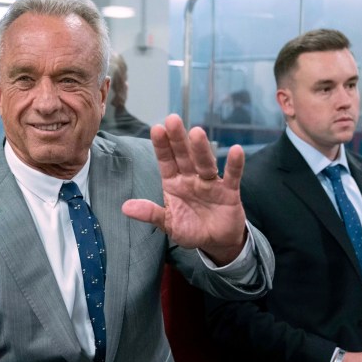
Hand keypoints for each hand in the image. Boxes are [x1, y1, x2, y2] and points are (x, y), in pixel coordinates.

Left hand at [121, 114, 246, 265]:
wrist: (215, 242)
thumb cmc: (190, 229)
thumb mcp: (168, 224)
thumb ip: (151, 214)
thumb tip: (125, 207)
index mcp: (174, 183)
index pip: (166, 161)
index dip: (162, 146)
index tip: (156, 129)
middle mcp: (191, 178)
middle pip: (184, 156)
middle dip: (178, 139)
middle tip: (172, 119)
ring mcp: (210, 183)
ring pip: (205, 163)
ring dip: (201, 149)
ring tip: (197, 132)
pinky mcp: (229, 191)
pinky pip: (231, 176)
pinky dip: (235, 165)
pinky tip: (236, 150)